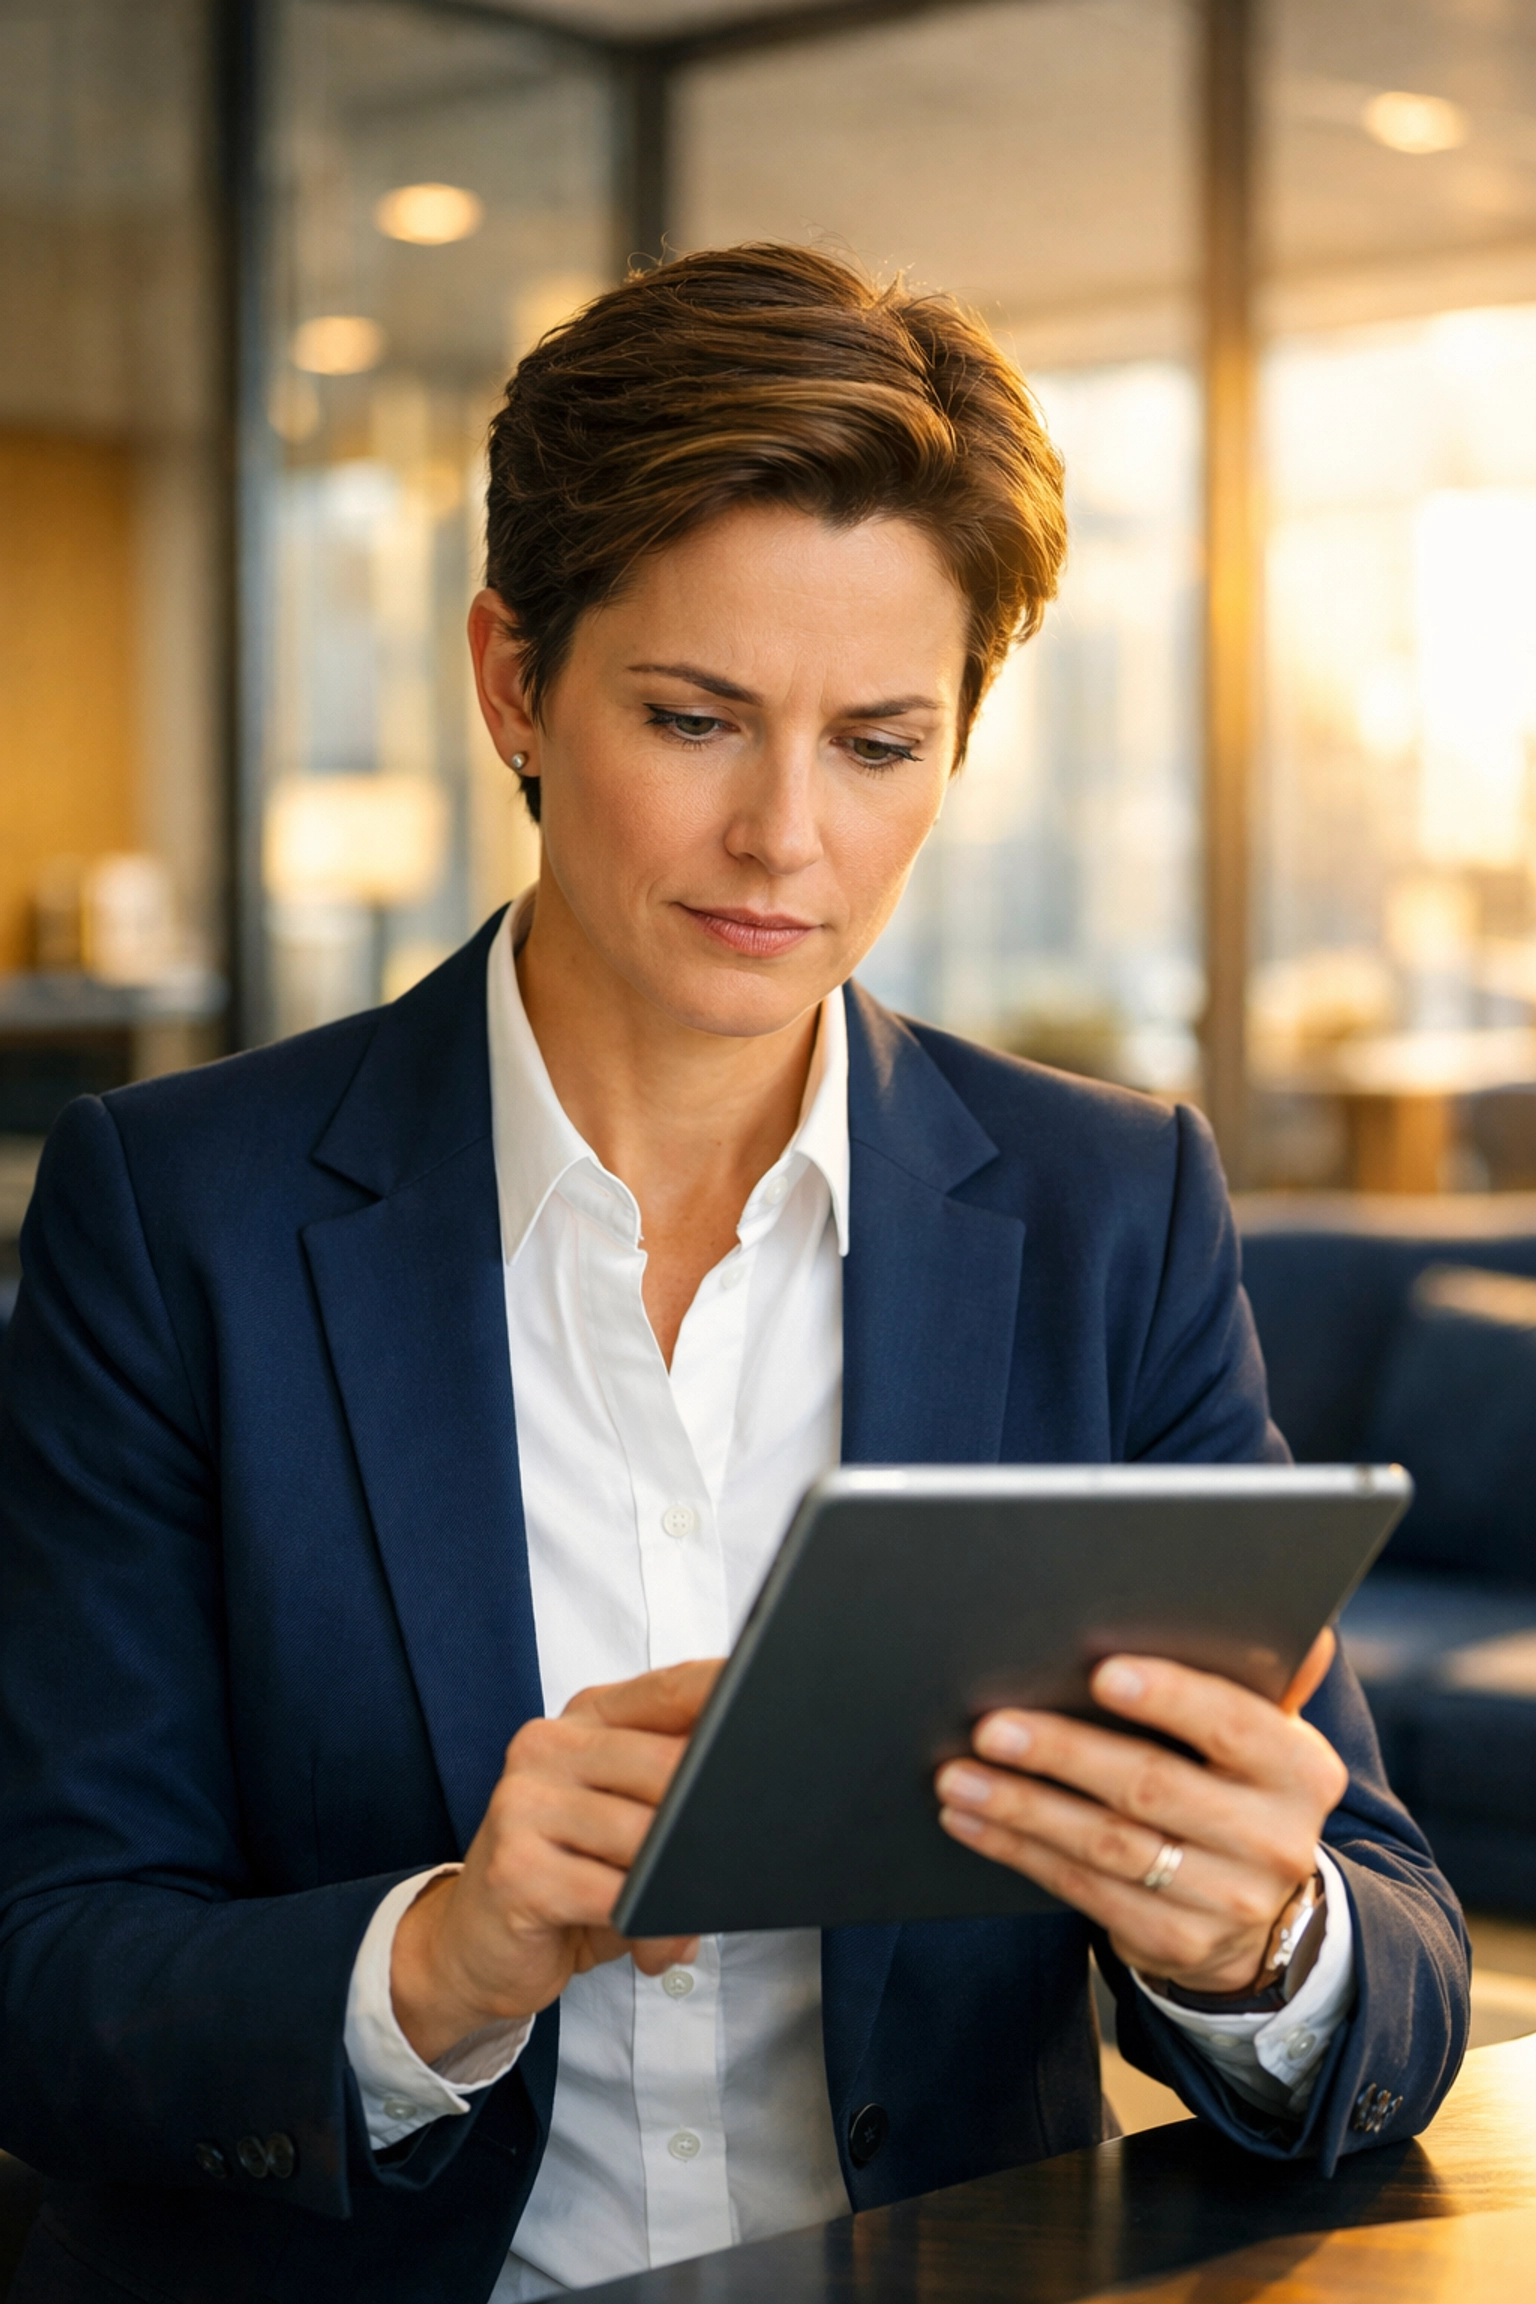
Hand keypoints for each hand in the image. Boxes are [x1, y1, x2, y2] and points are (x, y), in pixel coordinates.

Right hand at [391, 1658, 721, 2064]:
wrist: (473, 1947)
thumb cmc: (568, 1877)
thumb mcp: (625, 1825)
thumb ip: (677, 1800)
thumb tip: (754, 1799)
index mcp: (584, 1719)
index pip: (671, 1689)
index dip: (728, 1697)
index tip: (780, 1709)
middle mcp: (548, 1747)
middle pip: (670, 1765)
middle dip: (709, 1822)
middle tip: (733, 1860)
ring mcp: (523, 1803)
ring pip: (647, 1837)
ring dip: (678, 1890)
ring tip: (679, 1919)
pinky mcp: (516, 1869)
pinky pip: (614, 1896)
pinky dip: (647, 1925)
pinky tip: (646, 1943)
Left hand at [935, 1630, 1344, 1995]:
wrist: (1261, 1912)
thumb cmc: (1235, 1783)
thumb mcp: (1262, 1733)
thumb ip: (1251, 1674)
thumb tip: (1248, 1601)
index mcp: (1300, 1768)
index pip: (1234, 1724)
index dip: (1170, 1697)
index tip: (1102, 1671)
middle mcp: (1274, 1838)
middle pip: (1153, 1786)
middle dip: (1062, 1752)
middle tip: (991, 1726)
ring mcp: (1228, 1900)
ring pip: (1106, 1844)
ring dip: (1021, 1806)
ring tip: (957, 1775)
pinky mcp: (1177, 1942)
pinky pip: (1083, 1890)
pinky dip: (1018, 1850)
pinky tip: (972, 1820)